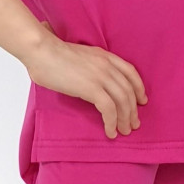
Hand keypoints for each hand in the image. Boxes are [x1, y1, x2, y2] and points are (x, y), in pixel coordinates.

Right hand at [23, 20, 147, 138]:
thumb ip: (90, 66)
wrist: (42, 51)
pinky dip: (112, 122)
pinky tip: (110, 132)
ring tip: (124, 131)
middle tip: (134, 123)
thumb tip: (88, 81)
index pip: (131, 72)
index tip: (141, 100)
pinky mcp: (92, 89)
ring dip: (125, 119)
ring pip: (122, 101)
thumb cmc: (51, 54)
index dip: (139, 88)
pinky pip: (109, 109)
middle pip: (129, 91)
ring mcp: (101, 77)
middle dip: (133, 110)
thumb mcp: (80, 56)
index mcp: (105, 56)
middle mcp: (107, 66)